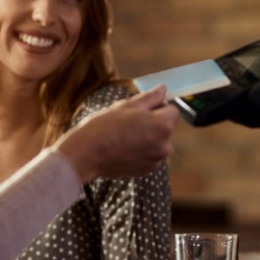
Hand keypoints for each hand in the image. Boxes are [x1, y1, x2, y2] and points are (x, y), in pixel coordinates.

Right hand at [54, 86, 178, 181]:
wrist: (86, 154)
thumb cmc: (105, 126)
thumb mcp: (127, 105)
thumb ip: (151, 97)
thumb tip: (164, 89)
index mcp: (163, 126)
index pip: (172, 110)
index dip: (157, 107)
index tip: (141, 110)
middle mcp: (165, 145)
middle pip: (166, 127)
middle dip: (153, 123)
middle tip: (129, 122)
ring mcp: (156, 160)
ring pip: (158, 141)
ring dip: (148, 137)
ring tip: (124, 136)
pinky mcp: (147, 170)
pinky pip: (150, 155)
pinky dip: (142, 151)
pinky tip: (124, 148)